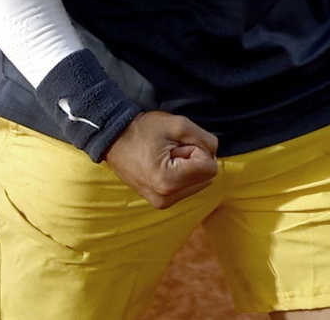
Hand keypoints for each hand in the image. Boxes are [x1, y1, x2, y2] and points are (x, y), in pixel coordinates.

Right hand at [103, 110, 218, 208]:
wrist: (114, 139)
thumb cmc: (144, 130)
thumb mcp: (179, 125)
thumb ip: (206, 139)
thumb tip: (215, 154)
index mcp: (169, 181)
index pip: (210, 168)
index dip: (198, 150)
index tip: (177, 145)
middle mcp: (166, 198)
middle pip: (205, 177)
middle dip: (194, 160)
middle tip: (170, 150)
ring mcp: (162, 203)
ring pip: (198, 183)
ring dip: (187, 167)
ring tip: (164, 157)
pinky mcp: (160, 202)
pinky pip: (186, 188)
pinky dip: (181, 175)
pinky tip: (162, 165)